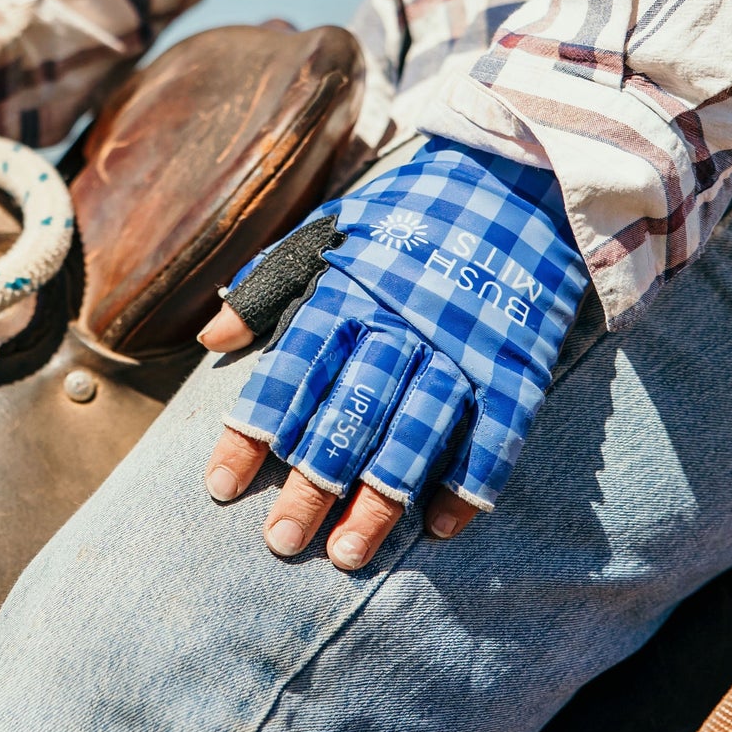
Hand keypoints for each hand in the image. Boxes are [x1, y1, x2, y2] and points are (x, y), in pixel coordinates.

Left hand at [199, 139, 588, 570]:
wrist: (520, 176)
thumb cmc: (410, 213)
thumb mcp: (331, 232)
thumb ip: (271, 285)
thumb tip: (210, 340)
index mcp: (347, 290)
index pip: (289, 371)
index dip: (252, 432)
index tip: (221, 488)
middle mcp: (402, 320)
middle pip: (350, 411)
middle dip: (312, 480)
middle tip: (282, 542)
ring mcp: (464, 343)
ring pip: (417, 431)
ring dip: (381, 497)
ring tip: (347, 554)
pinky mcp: (518, 361)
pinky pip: (498, 432)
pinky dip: (472, 481)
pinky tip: (442, 528)